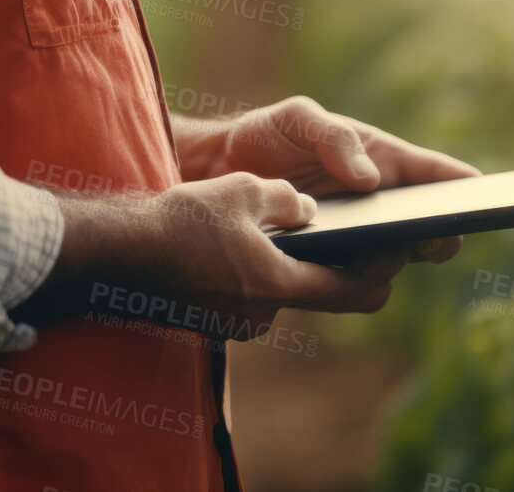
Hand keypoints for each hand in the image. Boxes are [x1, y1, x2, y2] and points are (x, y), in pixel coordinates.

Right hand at [37, 173, 410, 338]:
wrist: (114, 253)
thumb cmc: (180, 219)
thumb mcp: (242, 190)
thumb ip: (286, 201)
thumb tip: (307, 209)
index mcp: (281, 284)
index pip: (354, 288)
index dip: (382, 265)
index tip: (398, 244)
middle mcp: (264, 314)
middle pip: (323, 295)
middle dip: (347, 270)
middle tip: (363, 239)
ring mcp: (236, 322)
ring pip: (284, 291)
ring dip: (297, 266)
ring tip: (302, 229)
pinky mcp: (211, 318)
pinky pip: (252, 294)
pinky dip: (262, 272)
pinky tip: (250, 241)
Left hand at [180, 96, 479, 262]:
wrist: (216, 175)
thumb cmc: (265, 136)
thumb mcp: (297, 118)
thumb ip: (334, 137)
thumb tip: (372, 179)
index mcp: (387, 164)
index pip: (442, 179)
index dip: (468, 192)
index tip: (483, 202)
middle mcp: (381, 208)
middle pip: (433, 234)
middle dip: (435, 238)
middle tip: (414, 234)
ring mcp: (358, 244)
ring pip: (394, 269)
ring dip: (386, 265)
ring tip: (361, 251)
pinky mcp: (329, 272)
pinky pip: (354, 292)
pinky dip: (349, 289)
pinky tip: (329, 276)